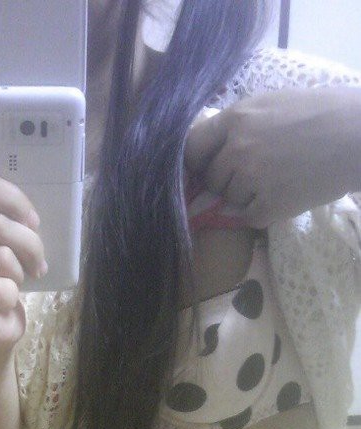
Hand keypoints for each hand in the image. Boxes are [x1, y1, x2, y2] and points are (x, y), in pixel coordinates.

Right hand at [0, 172, 45, 355]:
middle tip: (36, 259)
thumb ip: (0, 214)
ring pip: (0, 258)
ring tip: (16, 279)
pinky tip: (6, 299)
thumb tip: (29, 219)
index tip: (33, 220)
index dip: (12, 199)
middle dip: (29, 243)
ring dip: (20, 271)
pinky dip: (13, 295)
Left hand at [185, 86, 360, 228]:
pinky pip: (249, 217)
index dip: (196, 161)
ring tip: (280, 178)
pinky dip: (264, 212)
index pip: (192, 146)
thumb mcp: (272, 103)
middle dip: (228, 180)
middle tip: (259, 172)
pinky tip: (286, 194)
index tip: (203, 168)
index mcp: (236, 118)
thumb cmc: (322, 112)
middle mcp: (238, 148)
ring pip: (230, 200)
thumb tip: (211, 148)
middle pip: (212, 179)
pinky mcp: (270, 205)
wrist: (360, 134)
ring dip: (248, 196)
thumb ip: (239, 124)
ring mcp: (253, 178)